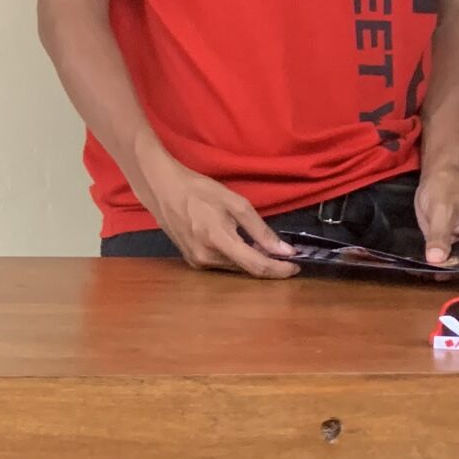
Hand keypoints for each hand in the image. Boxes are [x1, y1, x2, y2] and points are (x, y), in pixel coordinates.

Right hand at [132, 152, 299, 277]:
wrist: (162, 189)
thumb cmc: (199, 191)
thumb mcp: (235, 203)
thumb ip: (260, 230)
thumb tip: (284, 250)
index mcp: (218, 241)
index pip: (256, 265)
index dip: (279, 269)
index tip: (296, 266)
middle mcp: (207, 258)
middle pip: (247, 269)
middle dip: (268, 263)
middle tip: (282, 251)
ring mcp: (197, 262)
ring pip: (235, 268)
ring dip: (252, 260)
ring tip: (261, 245)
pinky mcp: (192, 261)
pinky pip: (223, 264)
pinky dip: (236, 257)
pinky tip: (240, 244)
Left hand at [415, 164, 458, 267]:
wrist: (438, 176)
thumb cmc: (446, 189)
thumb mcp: (442, 211)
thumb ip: (440, 235)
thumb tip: (436, 260)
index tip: (443, 275)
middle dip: (448, 272)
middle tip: (428, 278)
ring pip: (452, 261)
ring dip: (439, 269)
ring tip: (422, 276)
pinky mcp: (447, 240)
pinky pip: (441, 254)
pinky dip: (432, 261)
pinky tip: (420, 269)